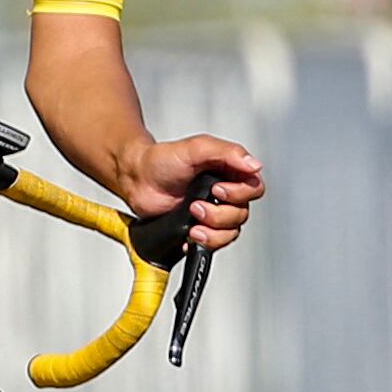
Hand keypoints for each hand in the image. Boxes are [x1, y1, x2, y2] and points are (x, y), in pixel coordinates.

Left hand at [122, 135, 262, 252]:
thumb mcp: (196, 148)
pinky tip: (191, 234)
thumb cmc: (162, 161)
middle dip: (218, 214)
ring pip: (231, 231)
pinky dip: (204, 242)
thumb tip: (254, 165)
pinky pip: (215, 243)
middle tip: (196, 205)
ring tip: (192, 222)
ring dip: (212, 231)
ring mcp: (213, 212)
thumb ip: (227, 153)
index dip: (240, 193)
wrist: (137, 180)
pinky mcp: (201, 228)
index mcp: (229, 171)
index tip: (217, 189)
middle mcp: (225, 192)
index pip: (254, 188)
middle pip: (242, 213)